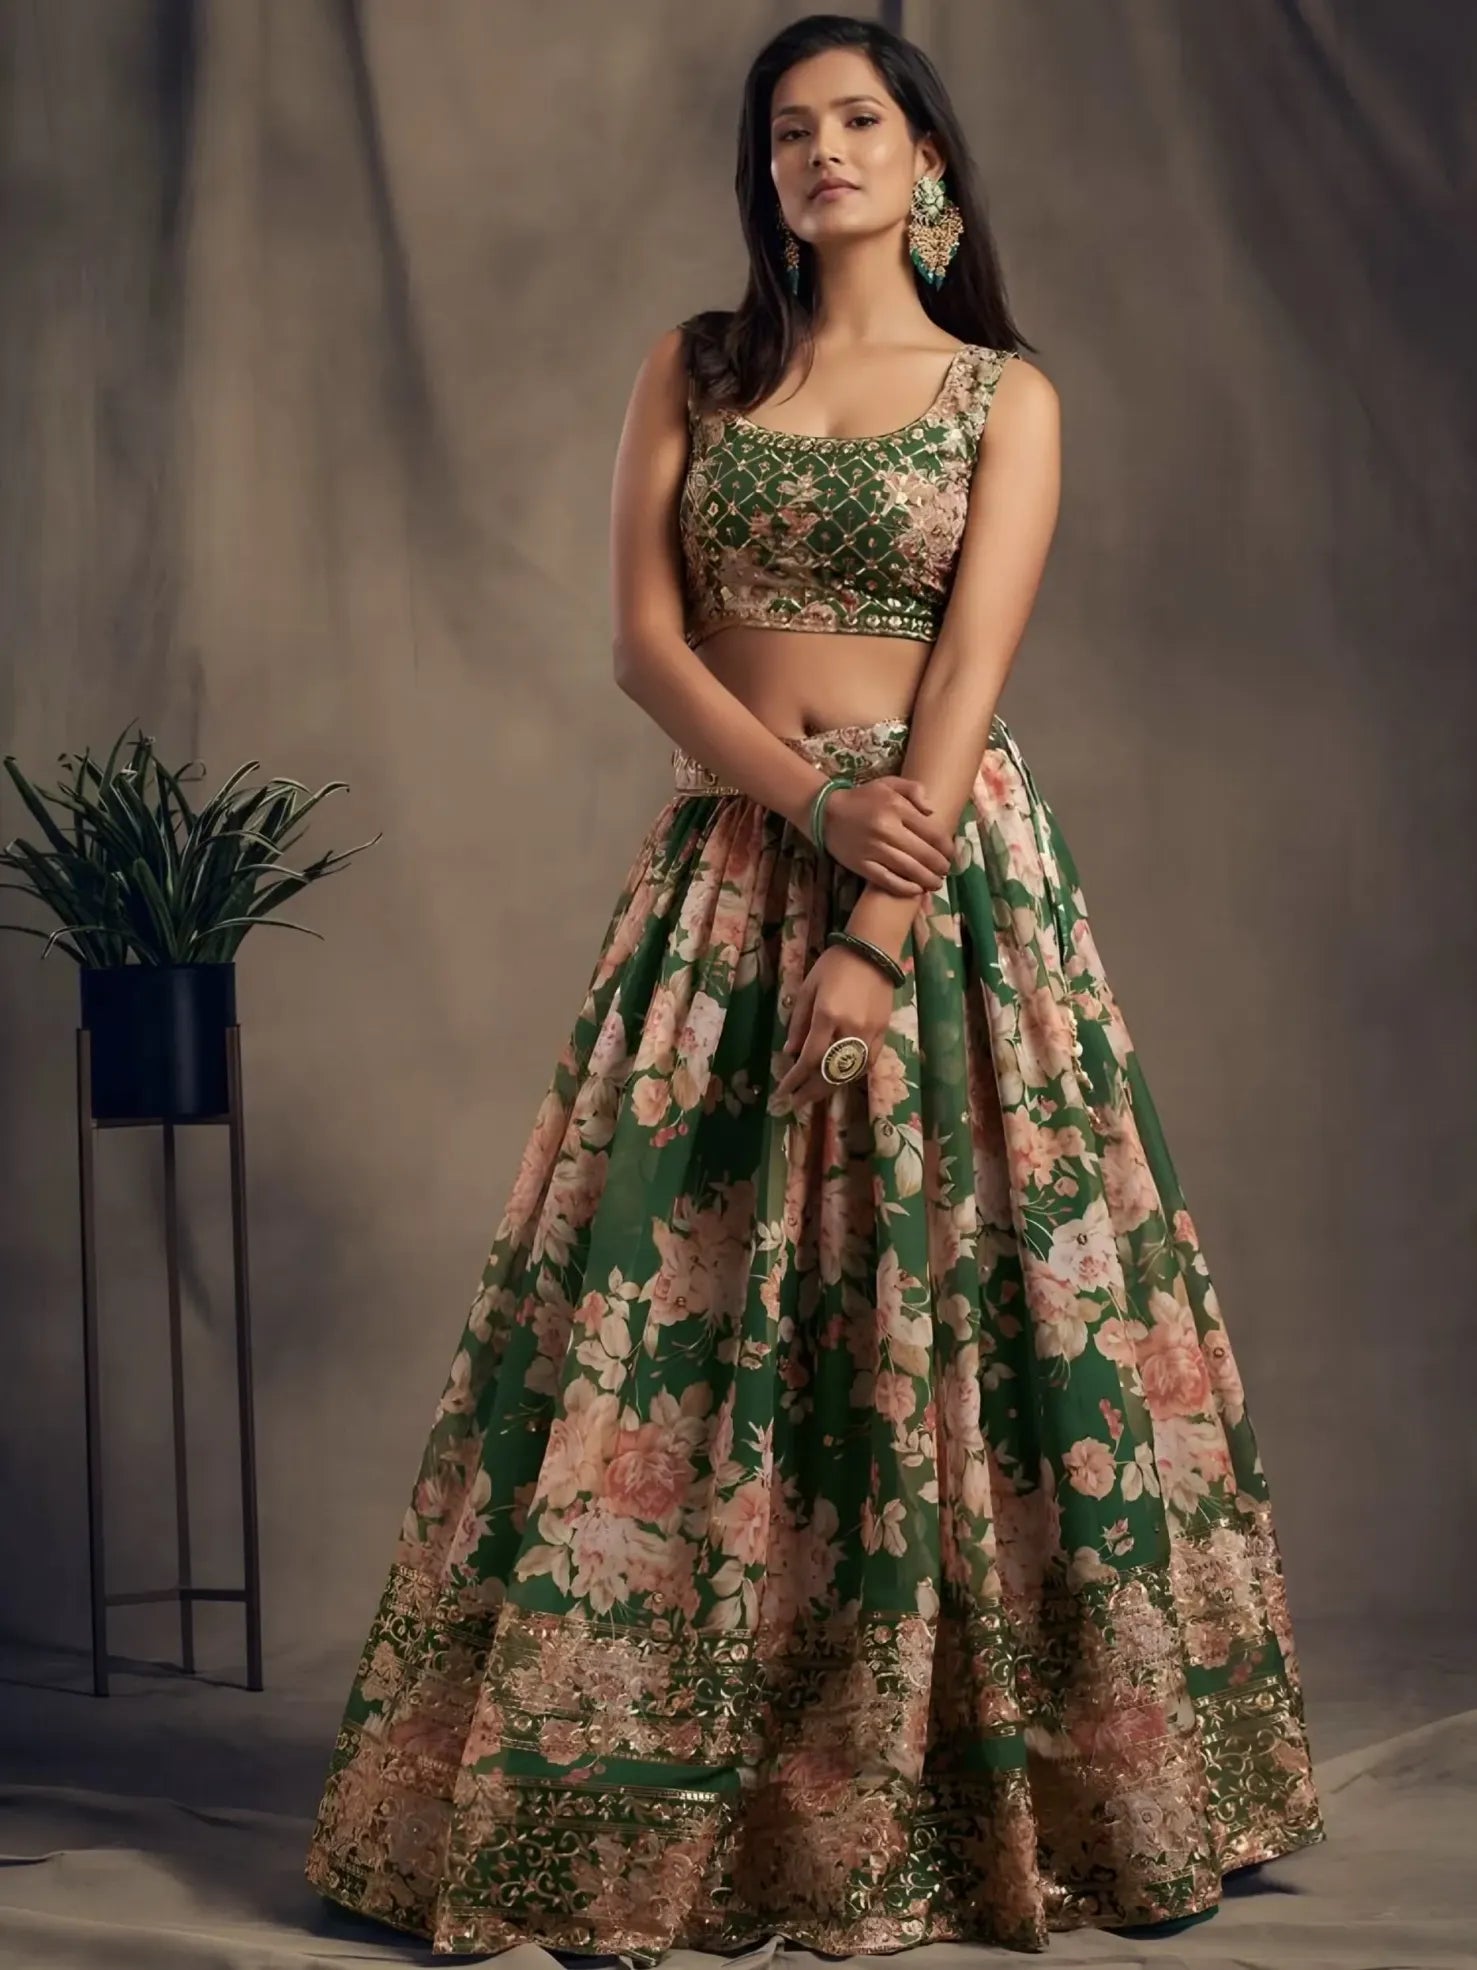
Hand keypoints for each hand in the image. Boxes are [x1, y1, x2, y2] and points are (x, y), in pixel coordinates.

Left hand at [772, 944, 894, 1112]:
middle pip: (830, 1072)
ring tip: (815, 1095)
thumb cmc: (834, 965)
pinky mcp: (883, 1032)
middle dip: (811, 1091)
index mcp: (827, 1015)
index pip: (809, 1058)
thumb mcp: (808, 989)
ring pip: (850, 1072)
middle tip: (797, 1103)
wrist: (873, 951)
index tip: (783, 1091)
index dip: (795, 1079)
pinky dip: (852, 1075)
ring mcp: (870, 1032)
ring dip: (831, 1087)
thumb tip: (790, 1052)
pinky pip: (868, 1062)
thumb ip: (798, 1022)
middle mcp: (850, 1029)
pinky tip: (840, 1079)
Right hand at [822, 777, 954, 896]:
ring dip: (928, 880)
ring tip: (935, 883)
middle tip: (945, 871)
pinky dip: (905, 888)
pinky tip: (916, 890)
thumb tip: (933, 811)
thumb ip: (914, 790)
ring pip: (909, 870)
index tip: (950, 853)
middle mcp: (887, 829)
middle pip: (924, 854)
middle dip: (940, 866)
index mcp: (896, 807)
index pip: (932, 832)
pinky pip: (888, 881)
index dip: (946, 847)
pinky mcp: (862, 865)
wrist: (825, 812)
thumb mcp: (889, 783)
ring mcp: (873, 849)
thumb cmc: (862, 798)